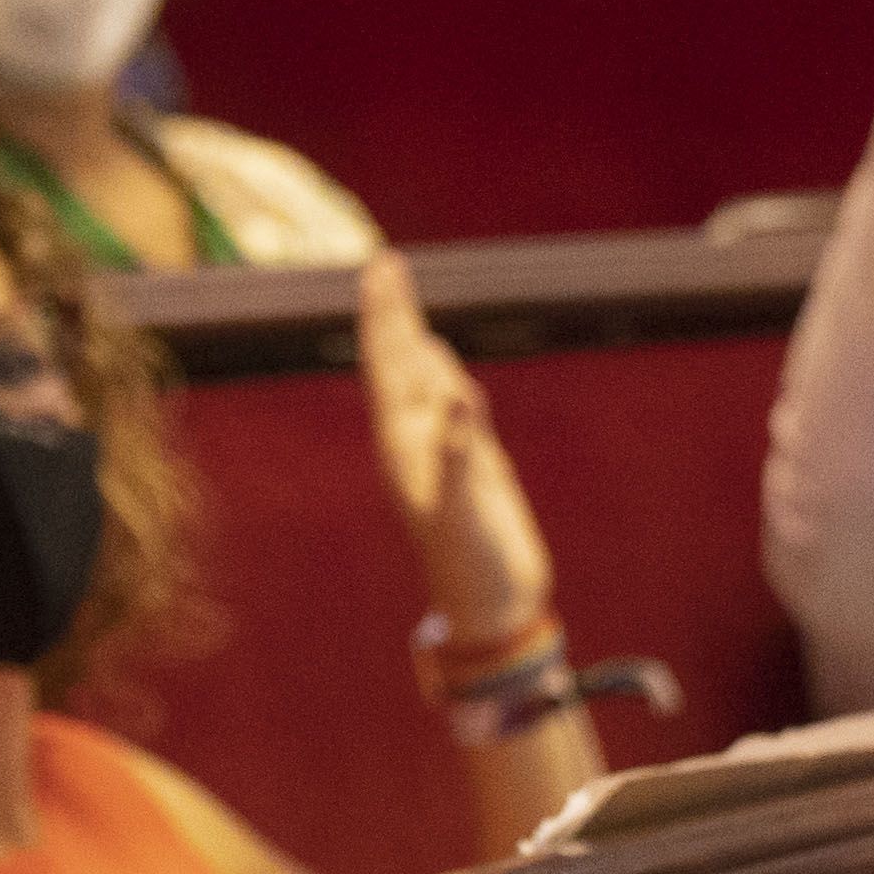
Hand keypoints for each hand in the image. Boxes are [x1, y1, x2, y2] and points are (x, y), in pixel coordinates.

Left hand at [357, 253, 554, 650]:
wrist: (490, 608)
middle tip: (387, 264)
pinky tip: (445, 369)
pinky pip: (453, 410)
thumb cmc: (471, 565)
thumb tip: (455, 398)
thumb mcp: (461, 510)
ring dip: (413, 340)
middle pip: (401, 363)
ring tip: (400, 301)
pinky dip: (447, 379)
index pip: (390, 363)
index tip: (383, 266)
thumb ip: (457, 454)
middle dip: (395, 313)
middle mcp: (417, 441)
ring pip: (425, 382)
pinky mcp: (472, 468)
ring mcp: (443, 454)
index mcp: (404, 443)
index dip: (387, 314)